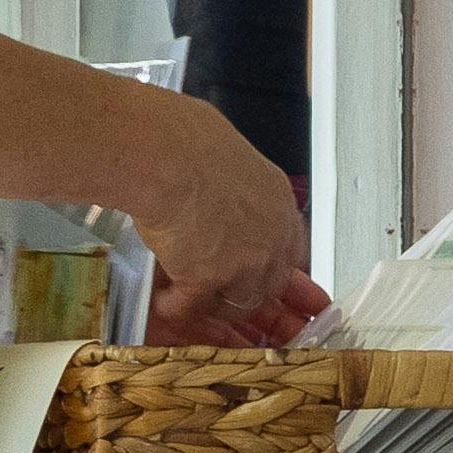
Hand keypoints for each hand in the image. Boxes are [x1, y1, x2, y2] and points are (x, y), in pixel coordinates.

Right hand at [132, 94, 331, 349]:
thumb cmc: (186, 143)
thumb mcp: (231, 162)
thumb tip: (221, 201)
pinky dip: (173, 306)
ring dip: (206, 304)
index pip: (292, 253)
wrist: (166, 156)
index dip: (279, 275)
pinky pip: (190, 308)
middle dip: (244, 299)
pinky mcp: (208, 280)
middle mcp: (271, 239)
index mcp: (279, 205)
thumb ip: (238, 191)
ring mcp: (244, 264)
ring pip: (233, 304)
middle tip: (220, 308)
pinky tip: (160, 301)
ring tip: (178, 297)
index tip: (282, 293)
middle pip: (267, 286)